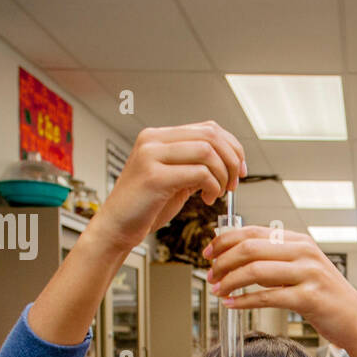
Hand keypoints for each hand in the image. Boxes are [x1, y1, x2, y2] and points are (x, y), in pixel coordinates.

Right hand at [90, 121, 245, 253]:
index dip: (232, 147)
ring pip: (207, 152)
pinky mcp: (154, 177)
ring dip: (222, 175)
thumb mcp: (175, 178)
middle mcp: (153, 140)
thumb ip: (195, 164)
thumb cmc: (145, 206)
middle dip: (231, 161)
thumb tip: (228, 160)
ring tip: (217, 193)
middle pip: (211, 136)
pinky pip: (199, 173)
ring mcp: (151, 156)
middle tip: (233, 183)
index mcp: (158, 136)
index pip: (208, 128)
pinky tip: (206, 199)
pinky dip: (212, 187)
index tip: (239, 169)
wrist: (116, 227)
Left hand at [207, 227, 356, 352]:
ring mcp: (308, 274)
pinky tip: (231, 304)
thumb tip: (236, 258)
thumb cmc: (327, 297)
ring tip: (217, 290)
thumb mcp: (302, 269)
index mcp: (299, 241)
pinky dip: (243, 301)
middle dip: (223, 261)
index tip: (209, 253)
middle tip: (210, 275)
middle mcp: (304, 253)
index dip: (225, 241)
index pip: (253, 231)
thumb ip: (274, 261)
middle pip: (250, 248)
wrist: (356, 321)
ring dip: (229, 281)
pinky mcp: (308, 298)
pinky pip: (266, 297)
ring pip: (255, 271)